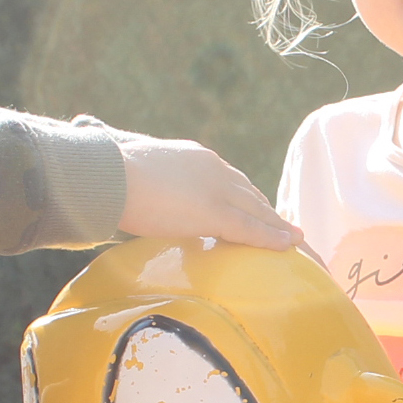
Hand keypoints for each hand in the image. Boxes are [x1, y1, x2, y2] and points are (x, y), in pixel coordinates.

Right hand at [117, 138, 298, 250]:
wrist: (106, 174)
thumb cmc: (109, 175)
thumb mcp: (139, 174)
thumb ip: (151, 184)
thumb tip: (138, 196)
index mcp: (195, 158)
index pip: (231, 179)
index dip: (247, 196)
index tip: (258, 207)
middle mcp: (213, 169)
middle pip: (250, 194)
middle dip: (268, 212)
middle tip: (285, 227)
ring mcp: (216, 190)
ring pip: (257, 211)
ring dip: (278, 226)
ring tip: (296, 239)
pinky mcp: (214, 212)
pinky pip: (250, 228)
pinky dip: (272, 237)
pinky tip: (289, 245)